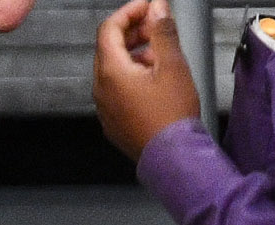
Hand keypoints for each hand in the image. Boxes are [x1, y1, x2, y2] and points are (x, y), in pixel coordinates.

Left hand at [92, 0, 199, 160]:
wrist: (172, 159)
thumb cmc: (171, 119)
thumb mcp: (173, 65)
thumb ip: (163, 31)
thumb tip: (157, 9)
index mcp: (111, 72)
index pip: (109, 28)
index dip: (130, 12)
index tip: (147, 7)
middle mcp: (101, 90)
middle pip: (109, 48)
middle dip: (133, 32)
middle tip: (156, 26)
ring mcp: (105, 108)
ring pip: (113, 70)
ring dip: (134, 54)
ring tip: (160, 54)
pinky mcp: (114, 122)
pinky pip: (117, 91)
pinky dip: (132, 76)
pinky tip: (154, 79)